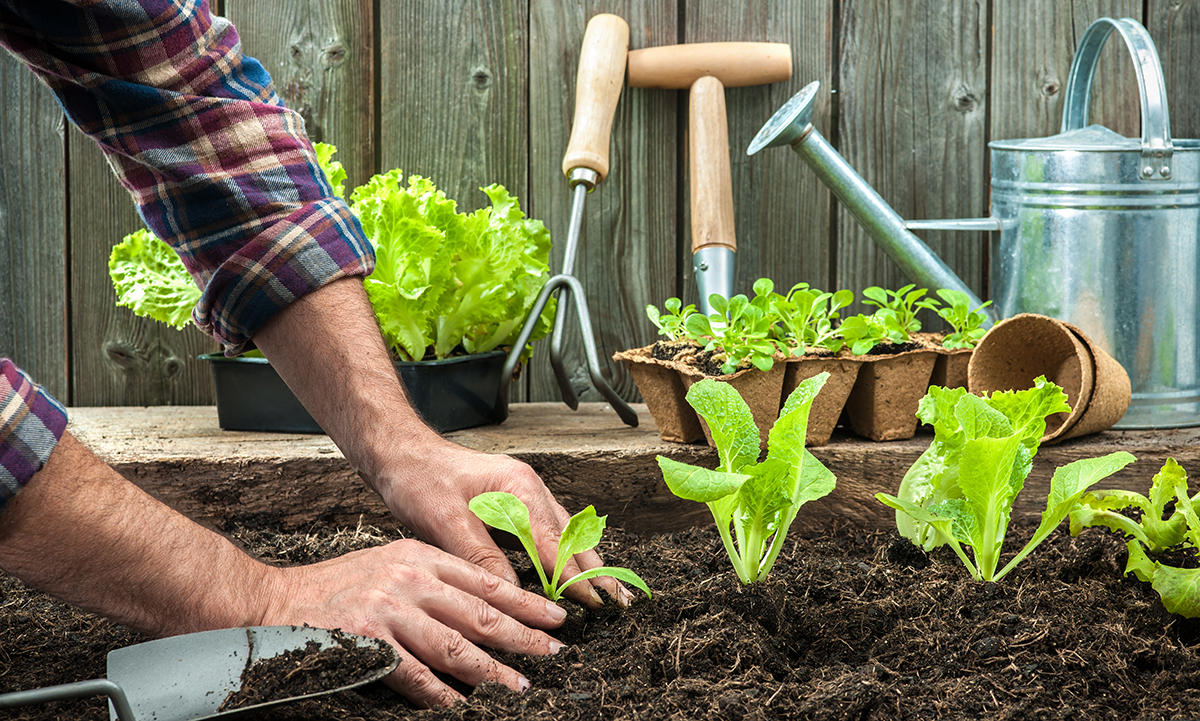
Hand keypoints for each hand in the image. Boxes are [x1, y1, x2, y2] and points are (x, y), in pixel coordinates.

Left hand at [249, 278, 631, 607]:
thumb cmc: (419, 479)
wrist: (400, 452)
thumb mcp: (444, 521)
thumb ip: (481, 557)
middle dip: (596, 571)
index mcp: (518, 489)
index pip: (555, 543)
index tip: (597, 603)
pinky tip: (574, 570)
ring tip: (608, 592)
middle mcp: (529, 488)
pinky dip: (566, 553)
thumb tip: (511, 593)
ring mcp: (524, 493)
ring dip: (585, 563)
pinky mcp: (514, 501)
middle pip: (572, 537)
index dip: (576, 577)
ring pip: (565, 533)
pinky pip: (550, 530)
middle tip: (621, 602)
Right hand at [260, 537, 566, 706]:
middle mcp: (409, 579)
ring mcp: (388, 610)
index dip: (525, 601)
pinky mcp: (367, 642)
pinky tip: (461, 704)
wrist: (276, 600)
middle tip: (554, 653)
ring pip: (455, 646)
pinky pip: (415, 675)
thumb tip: (483, 611)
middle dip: (523, 635)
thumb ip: (434, 581)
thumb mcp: (391, 564)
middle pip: (479, 612)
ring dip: (492, 670)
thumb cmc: (338, 587)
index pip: (485, 580)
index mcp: (420, 556)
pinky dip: (441, 693)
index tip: (555, 617)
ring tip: (520, 686)